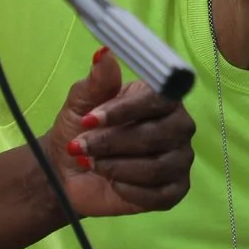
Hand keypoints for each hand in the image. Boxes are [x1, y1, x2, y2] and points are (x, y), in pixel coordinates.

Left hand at [41, 49, 194, 219]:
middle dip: (112, 142)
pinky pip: (157, 194)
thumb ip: (97, 81)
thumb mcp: (81, 102)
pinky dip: (127, 189)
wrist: (69, 171)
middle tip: (81, 146)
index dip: (124, 111)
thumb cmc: (81, 129)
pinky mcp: (175, 191)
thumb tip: (105, 54)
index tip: (90, 118)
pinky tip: (112, 182)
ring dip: (115, 167)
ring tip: (94, 163)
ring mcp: (180, 160)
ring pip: (155, 167)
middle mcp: (178, 127)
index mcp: (162, 99)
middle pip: (156, 136)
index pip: (157, 100)